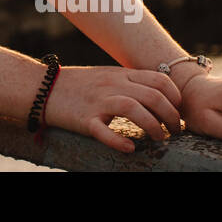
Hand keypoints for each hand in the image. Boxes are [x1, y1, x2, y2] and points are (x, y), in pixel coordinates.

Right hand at [42, 65, 182, 152]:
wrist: (43, 87)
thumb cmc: (79, 85)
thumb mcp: (107, 75)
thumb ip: (130, 81)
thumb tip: (159, 94)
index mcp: (120, 74)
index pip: (159, 79)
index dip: (175, 96)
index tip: (177, 110)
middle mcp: (111, 85)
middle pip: (152, 96)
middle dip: (171, 116)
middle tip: (174, 130)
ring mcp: (97, 101)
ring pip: (133, 109)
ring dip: (153, 126)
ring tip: (159, 139)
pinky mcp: (84, 119)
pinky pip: (103, 131)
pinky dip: (119, 141)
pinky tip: (130, 148)